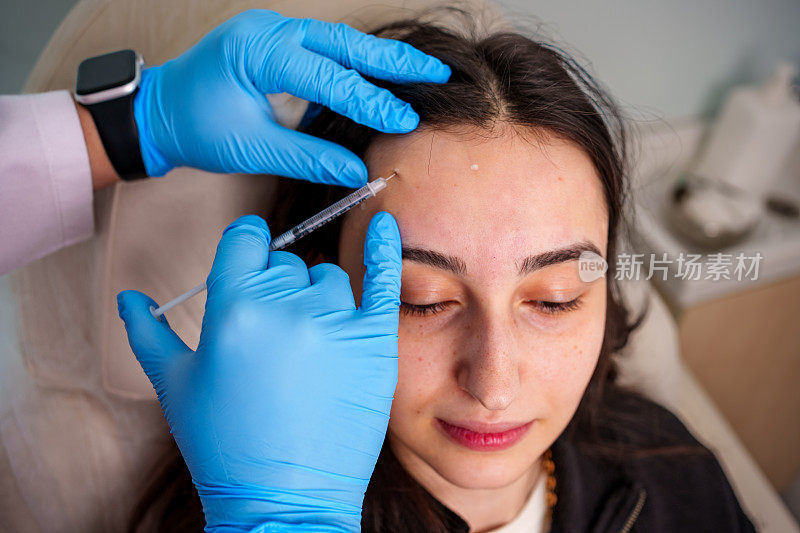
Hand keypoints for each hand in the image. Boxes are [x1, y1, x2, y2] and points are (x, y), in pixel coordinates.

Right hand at [117, 212, 401, 531]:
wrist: (283, 501)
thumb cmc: (224, 445)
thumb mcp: (175, 386)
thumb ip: (147, 333)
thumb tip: (127, 298)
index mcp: (233, 307)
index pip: (245, 240)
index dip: (246, 249)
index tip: (251, 261)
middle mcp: (286, 307)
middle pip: (286, 264)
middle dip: (276, 288)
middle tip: (272, 337)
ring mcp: (335, 323)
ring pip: (328, 278)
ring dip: (317, 299)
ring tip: (306, 349)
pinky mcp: (374, 342)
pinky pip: (383, 279)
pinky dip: (385, 248)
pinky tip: (386, 224)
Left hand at [133, 9, 449, 184]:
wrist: (157, 112)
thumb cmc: (194, 127)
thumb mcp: (252, 149)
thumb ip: (308, 158)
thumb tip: (356, 174)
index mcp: (259, 52)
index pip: (330, 77)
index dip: (371, 101)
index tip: (404, 120)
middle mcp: (268, 31)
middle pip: (344, 42)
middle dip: (391, 61)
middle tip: (433, 74)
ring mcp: (271, 32)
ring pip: (337, 40)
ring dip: (377, 57)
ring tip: (418, 71)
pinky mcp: (274, 43)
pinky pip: (322, 47)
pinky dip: (353, 61)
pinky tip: (378, 73)